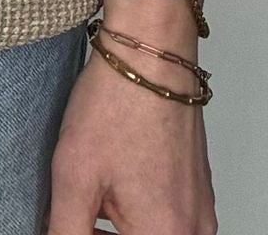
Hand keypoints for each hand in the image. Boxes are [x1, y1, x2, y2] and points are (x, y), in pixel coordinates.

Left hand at [45, 30, 218, 233]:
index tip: (70, 222)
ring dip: (121, 226)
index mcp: (164, 234)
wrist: (151, 52)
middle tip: (76, 213)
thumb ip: (66, 230)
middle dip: (104, 233)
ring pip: (155, 233)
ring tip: (93, 197)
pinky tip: (115, 184)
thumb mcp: (74, 176)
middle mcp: (193, 229)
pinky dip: (140, 213)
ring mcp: (201, 208)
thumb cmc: (118, 104)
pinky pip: (169, 218)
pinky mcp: (200, 188)